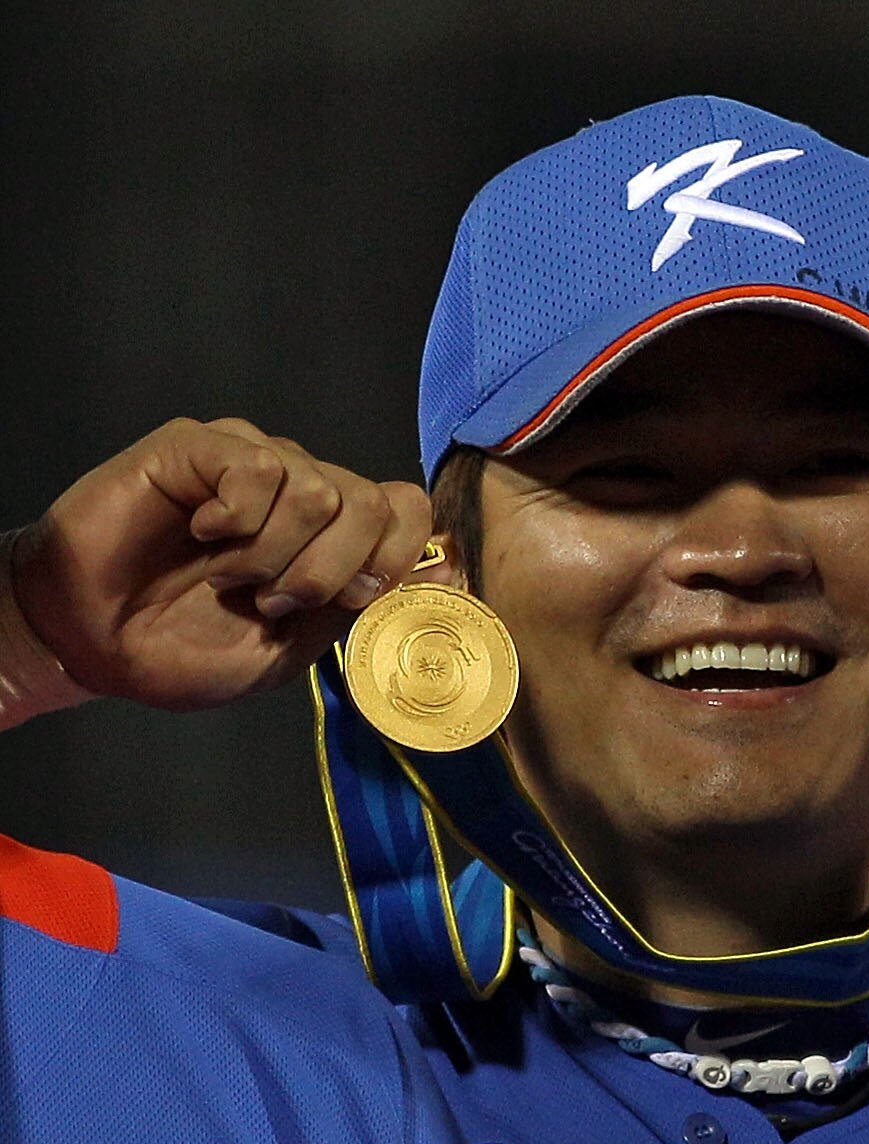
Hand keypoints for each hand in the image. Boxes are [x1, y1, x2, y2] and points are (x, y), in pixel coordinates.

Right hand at [9, 417, 430, 708]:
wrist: (98, 645)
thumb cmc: (185, 649)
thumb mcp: (293, 647)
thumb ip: (364, 605)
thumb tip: (448, 570)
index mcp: (330, 535)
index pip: (406, 510)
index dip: (393, 559)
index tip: (348, 603)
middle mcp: (299, 488)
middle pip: (373, 503)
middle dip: (330, 572)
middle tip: (272, 601)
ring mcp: (249, 462)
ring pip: (320, 490)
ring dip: (275, 556)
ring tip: (229, 578)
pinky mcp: (197, 448)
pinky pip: (259, 465)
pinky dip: (238, 518)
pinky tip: (204, 535)